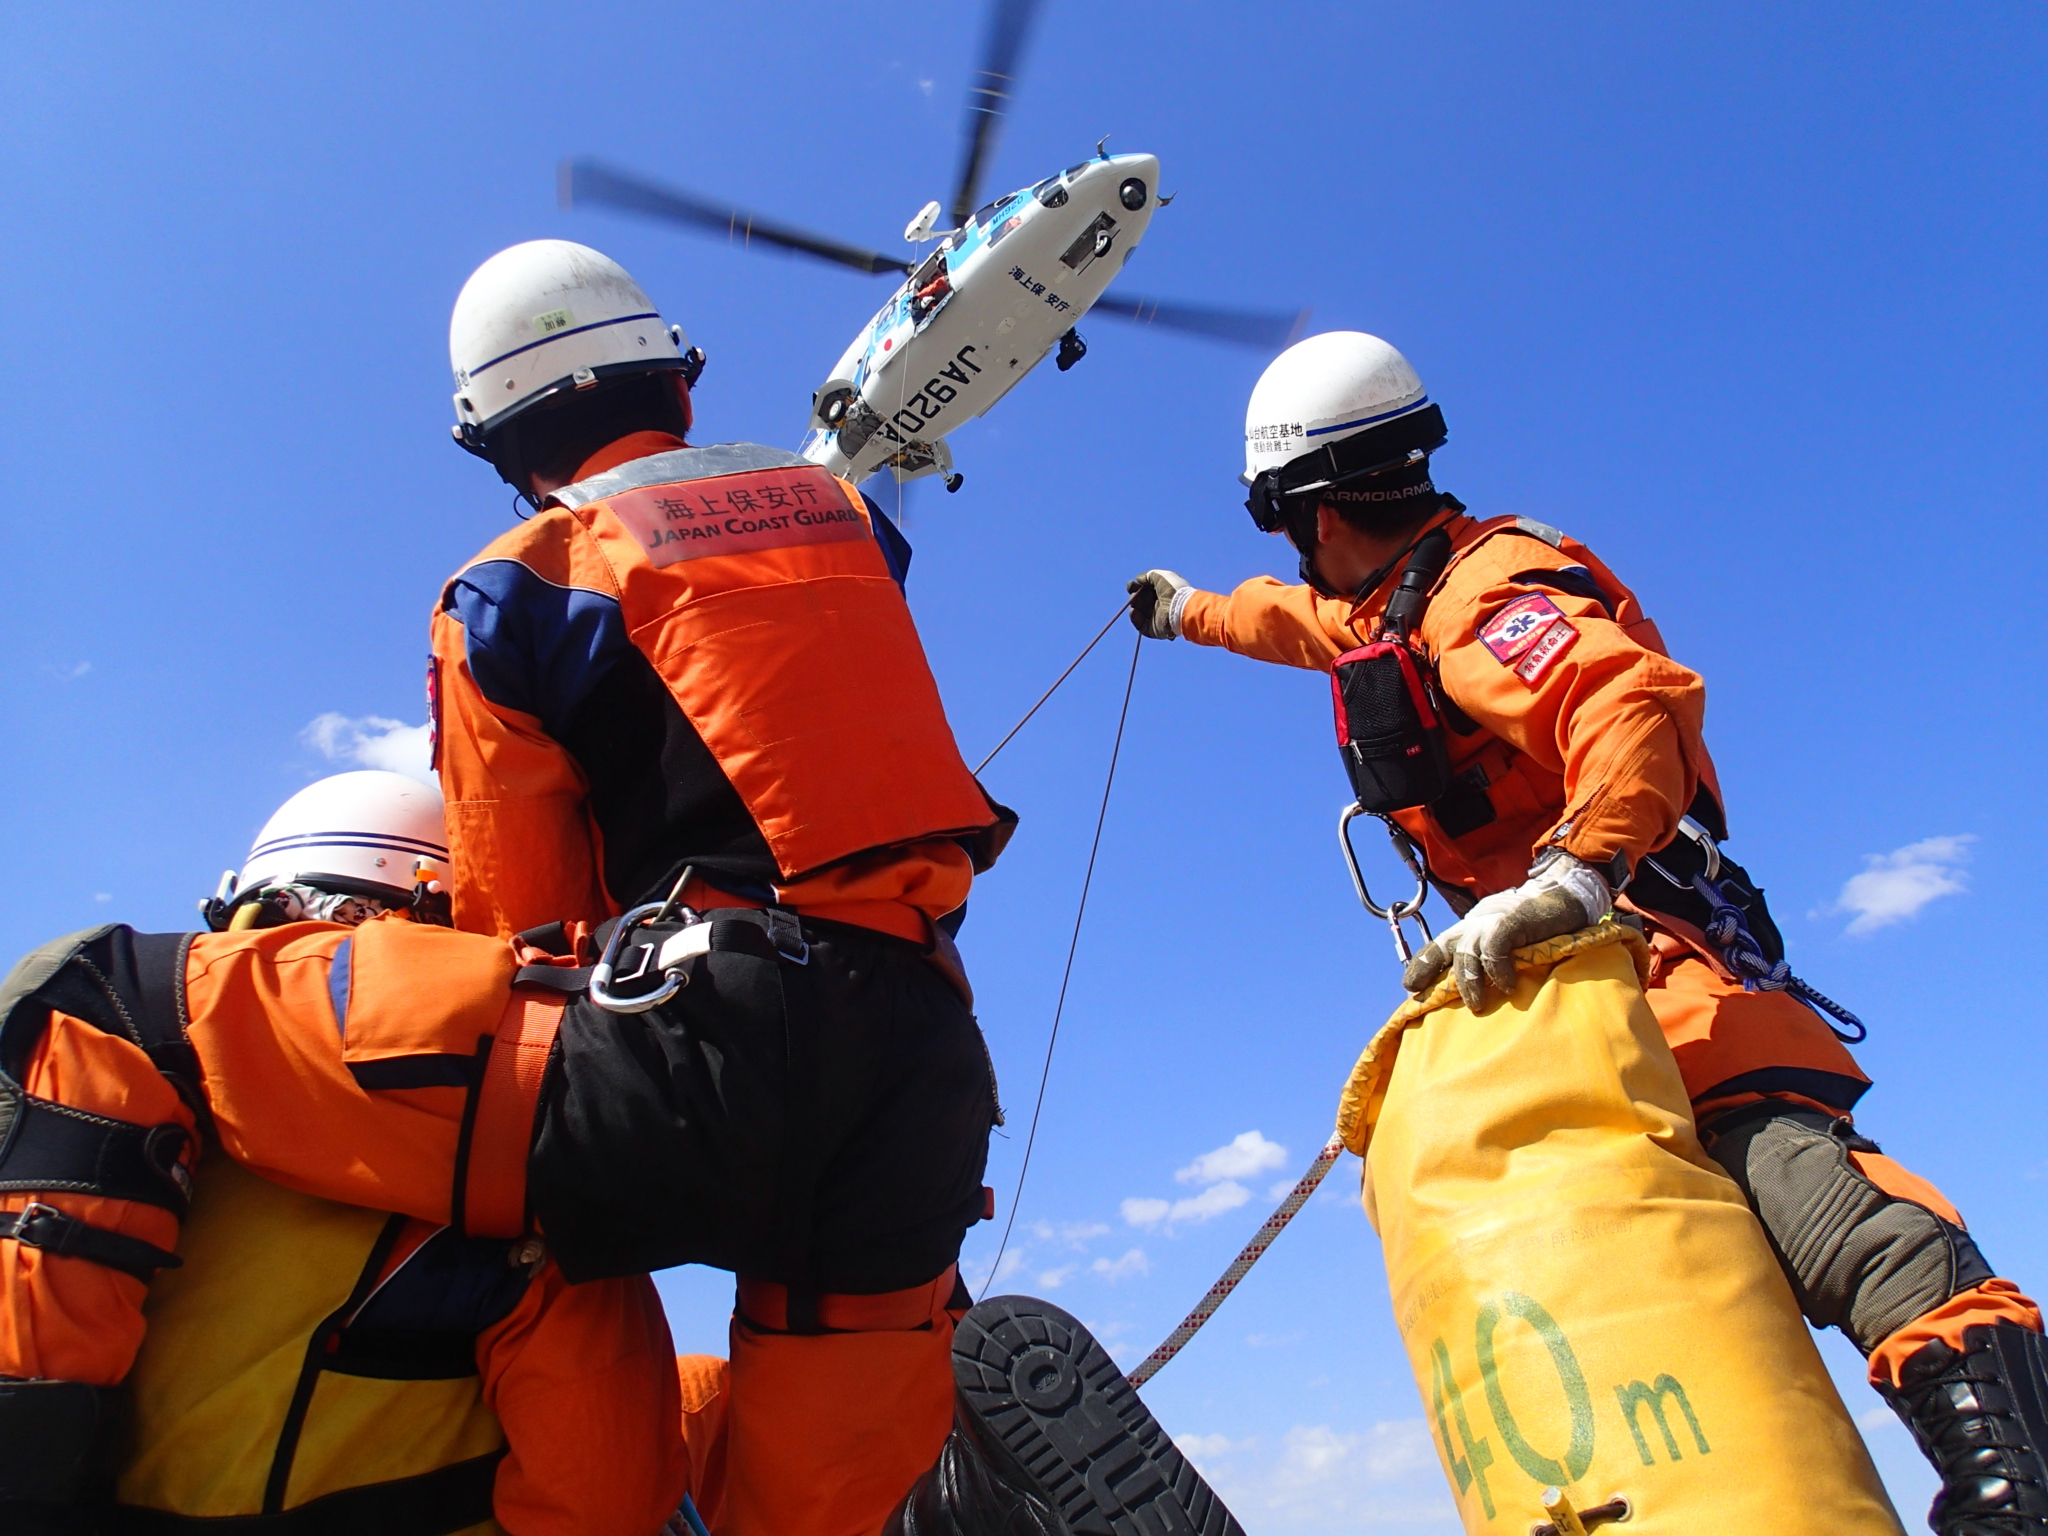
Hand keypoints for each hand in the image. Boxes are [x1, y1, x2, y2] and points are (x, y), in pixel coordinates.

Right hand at [1126, 570, 1193, 639]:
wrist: (1179, 607)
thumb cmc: (1172, 589)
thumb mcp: (1161, 576)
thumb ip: (1148, 576)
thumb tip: (1138, 579)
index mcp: (1162, 593)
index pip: (1145, 590)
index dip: (1137, 587)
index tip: (1132, 584)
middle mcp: (1158, 605)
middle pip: (1140, 600)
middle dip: (1134, 595)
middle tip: (1133, 592)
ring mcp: (1155, 618)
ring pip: (1138, 611)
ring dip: (1134, 604)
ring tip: (1134, 601)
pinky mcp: (1153, 630)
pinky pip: (1140, 625)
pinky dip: (1134, 618)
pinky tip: (1134, 610)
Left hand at [1400, 850, 1611, 1008]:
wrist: (1563, 895)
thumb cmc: (1536, 924)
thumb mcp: (1503, 939)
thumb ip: (1487, 956)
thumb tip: (1478, 990)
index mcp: (1470, 928)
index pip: (1438, 946)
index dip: (1422, 965)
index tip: (1409, 986)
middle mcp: (1474, 924)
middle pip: (1444, 948)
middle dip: (1432, 973)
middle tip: (1429, 1000)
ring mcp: (1490, 922)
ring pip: (1467, 954)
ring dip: (1470, 983)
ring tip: (1477, 1006)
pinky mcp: (1509, 922)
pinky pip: (1494, 950)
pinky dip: (1498, 970)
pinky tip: (1507, 985)